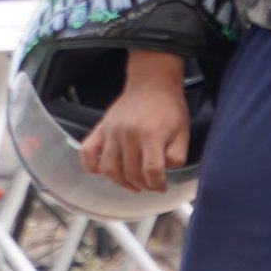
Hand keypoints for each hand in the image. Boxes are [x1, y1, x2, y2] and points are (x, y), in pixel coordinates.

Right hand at [79, 50, 188, 193]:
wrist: (152, 83)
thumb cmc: (169, 107)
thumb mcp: (183, 131)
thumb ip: (177, 155)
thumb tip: (165, 172)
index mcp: (151, 135)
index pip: (151, 171)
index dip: (157, 184)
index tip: (161, 187)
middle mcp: (128, 135)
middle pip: (130, 172)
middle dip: (142, 185)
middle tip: (149, 186)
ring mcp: (111, 132)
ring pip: (108, 169)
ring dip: (120, 182)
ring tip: (132, 184)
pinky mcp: (100, 129)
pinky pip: (86, 153)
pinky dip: (90, 167)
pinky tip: (103, 172)